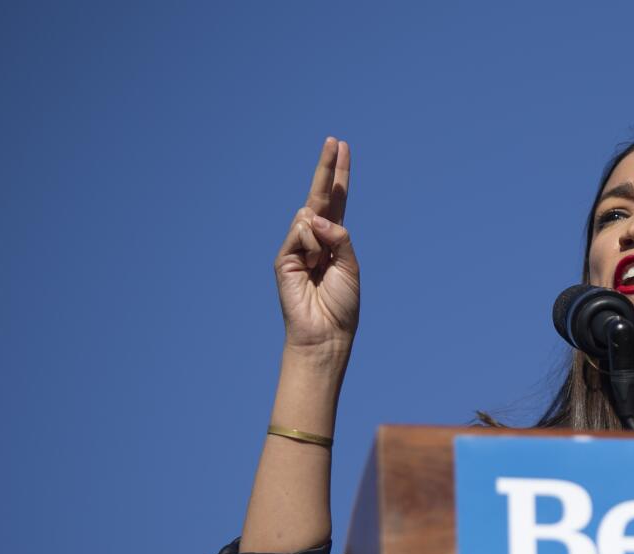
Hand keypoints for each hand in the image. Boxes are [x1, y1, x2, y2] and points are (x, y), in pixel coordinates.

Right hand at [274, 137, 359, 356]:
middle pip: (321, 196)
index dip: (339, 176)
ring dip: (321, 236)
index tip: (341, 148)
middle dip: (327, 168)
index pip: (337, 200)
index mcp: (335, 239)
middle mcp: (315, 239)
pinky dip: (311, 244)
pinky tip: (311, 266)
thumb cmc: (342, 304)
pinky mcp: (283, 256)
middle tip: (333, 140)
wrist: (325, 332)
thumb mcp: (350, 264)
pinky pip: (301, 231)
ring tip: (320, 266)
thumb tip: (314, 213)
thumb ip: (338, 235)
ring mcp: (297, 246)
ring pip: (309, 215)